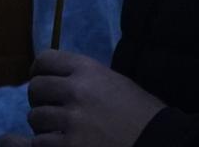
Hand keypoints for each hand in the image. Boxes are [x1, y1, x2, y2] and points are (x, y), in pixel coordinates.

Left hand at [0, 50, 164, 146]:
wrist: (163, 143)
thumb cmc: (144, 117)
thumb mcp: (116, 85)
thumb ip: (86, 80)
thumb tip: (58, 81)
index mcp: (89, 70)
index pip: (45, 60)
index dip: (39, 71)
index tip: (41, 80)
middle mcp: (77, 91)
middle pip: (36, 88)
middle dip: (40, 100)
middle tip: (50, 111)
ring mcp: (73, 121)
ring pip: (35, 117)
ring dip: (43, 126)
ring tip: (58, 132)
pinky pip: (40, 143)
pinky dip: (46, 145)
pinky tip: (60, 145)